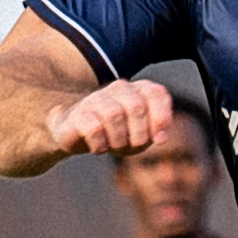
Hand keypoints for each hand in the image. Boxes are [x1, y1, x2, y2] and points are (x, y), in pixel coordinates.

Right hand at [45, 78, 174, 158]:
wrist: (76, 135)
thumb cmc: (115, 134)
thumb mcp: (140, 136)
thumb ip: (155, 133)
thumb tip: (161, 138)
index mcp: (137, 90)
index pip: (157, 93)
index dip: (161, 117)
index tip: (158, 139)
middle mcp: (117, 88)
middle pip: (136, 107)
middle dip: (138, 135)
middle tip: (132, 147)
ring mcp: (95, 98)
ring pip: (114, 115)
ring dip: (118, 140)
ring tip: (114, 147)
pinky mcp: (77, 114)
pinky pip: (94, 128)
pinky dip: (100, 145)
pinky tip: (99, 148)